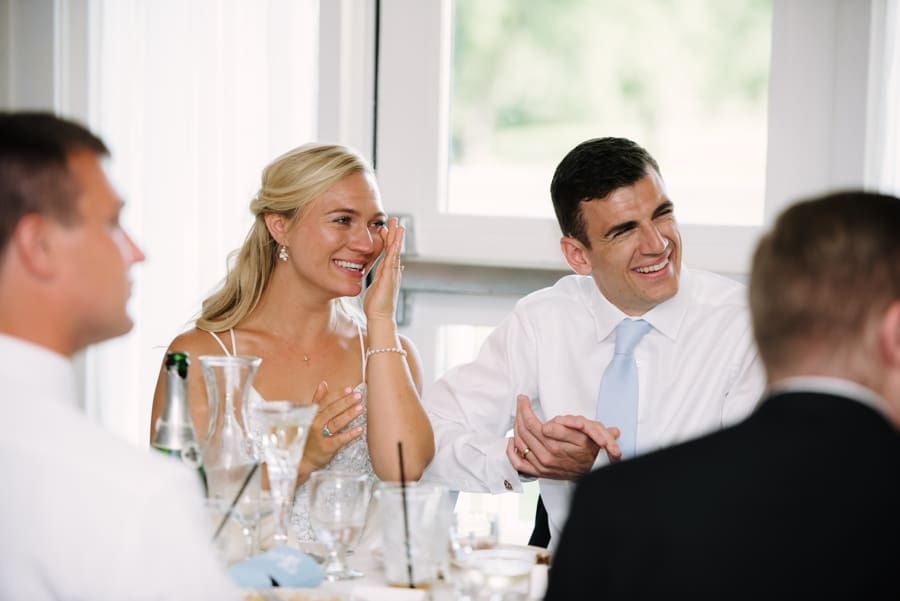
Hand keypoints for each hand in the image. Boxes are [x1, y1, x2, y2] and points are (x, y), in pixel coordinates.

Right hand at [297, 382, 364, 483]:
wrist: (302, 458)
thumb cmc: (308, 435)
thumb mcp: (309, 417)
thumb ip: (317, 400)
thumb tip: (323, 383)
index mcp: (312, 414)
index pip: (326, 401)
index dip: (338, 394)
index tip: (349, 389)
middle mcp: (315, 424)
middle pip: (332, 410)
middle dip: (346, 402)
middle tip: (358, 396)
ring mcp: (320, 436)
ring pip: (336, 423)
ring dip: (349, 415)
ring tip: (361, 408)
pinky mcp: (326, 448)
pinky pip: (339, 440)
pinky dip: (350, 434)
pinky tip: (360, 429)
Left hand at [363, 217, 403, 322]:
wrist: (379, 316)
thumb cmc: (375, 306)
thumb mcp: (374, 287)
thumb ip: (377, 278)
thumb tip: (378, 273)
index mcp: (387, 272)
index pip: (388, 252)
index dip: (388, 240)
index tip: (385, 228)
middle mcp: (393, 271)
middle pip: (394, 248)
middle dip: (395, 234)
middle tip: (395, 221)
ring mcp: (393, 273)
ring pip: (396, 251)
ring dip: (397, 237)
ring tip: (399, 224)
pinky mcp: (390, 275)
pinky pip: (393, 258)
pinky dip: (395, 247)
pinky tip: (396, 239)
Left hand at [506, 394, 621, 479]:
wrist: (595, 468)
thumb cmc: (589, 448)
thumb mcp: (583, 433)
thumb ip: (563, 428)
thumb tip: (545, 425)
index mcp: (555, 446)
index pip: (530, 422)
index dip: (524, 408)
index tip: (523, 399)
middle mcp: (546, 456)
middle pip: (523, 431)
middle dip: (519, 413)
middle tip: (520, 403)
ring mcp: (541, 466)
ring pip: (519, 443)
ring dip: (516, 426)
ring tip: (519, 415)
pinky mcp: (539, 472)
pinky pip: (518, 463)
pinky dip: (511, 452)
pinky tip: (511, 441)